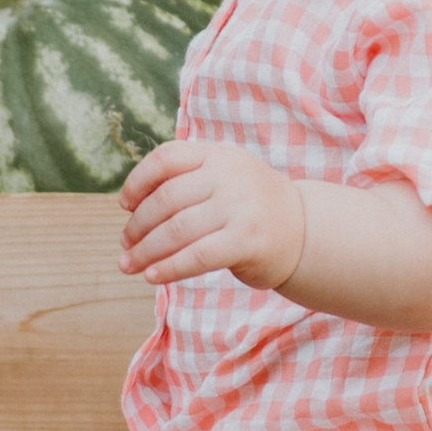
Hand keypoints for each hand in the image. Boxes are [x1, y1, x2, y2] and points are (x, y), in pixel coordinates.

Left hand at [118, 138, 306, 290]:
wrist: (306, 231)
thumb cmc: (252, 209)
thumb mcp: (226, 178)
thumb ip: (189, 181)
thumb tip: (133, 206)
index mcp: (219, 154)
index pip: (166, 158)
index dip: (137, 181)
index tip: (124, 205)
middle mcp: (229, 175)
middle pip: (165, 199)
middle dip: (138, 225)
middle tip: (126, 244)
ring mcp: (240, 207)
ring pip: (176, 230)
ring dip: (145, 251)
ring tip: (129, 265)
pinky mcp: (247, 240)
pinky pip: (196, 256)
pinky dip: (169, 268)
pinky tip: (153, 276)